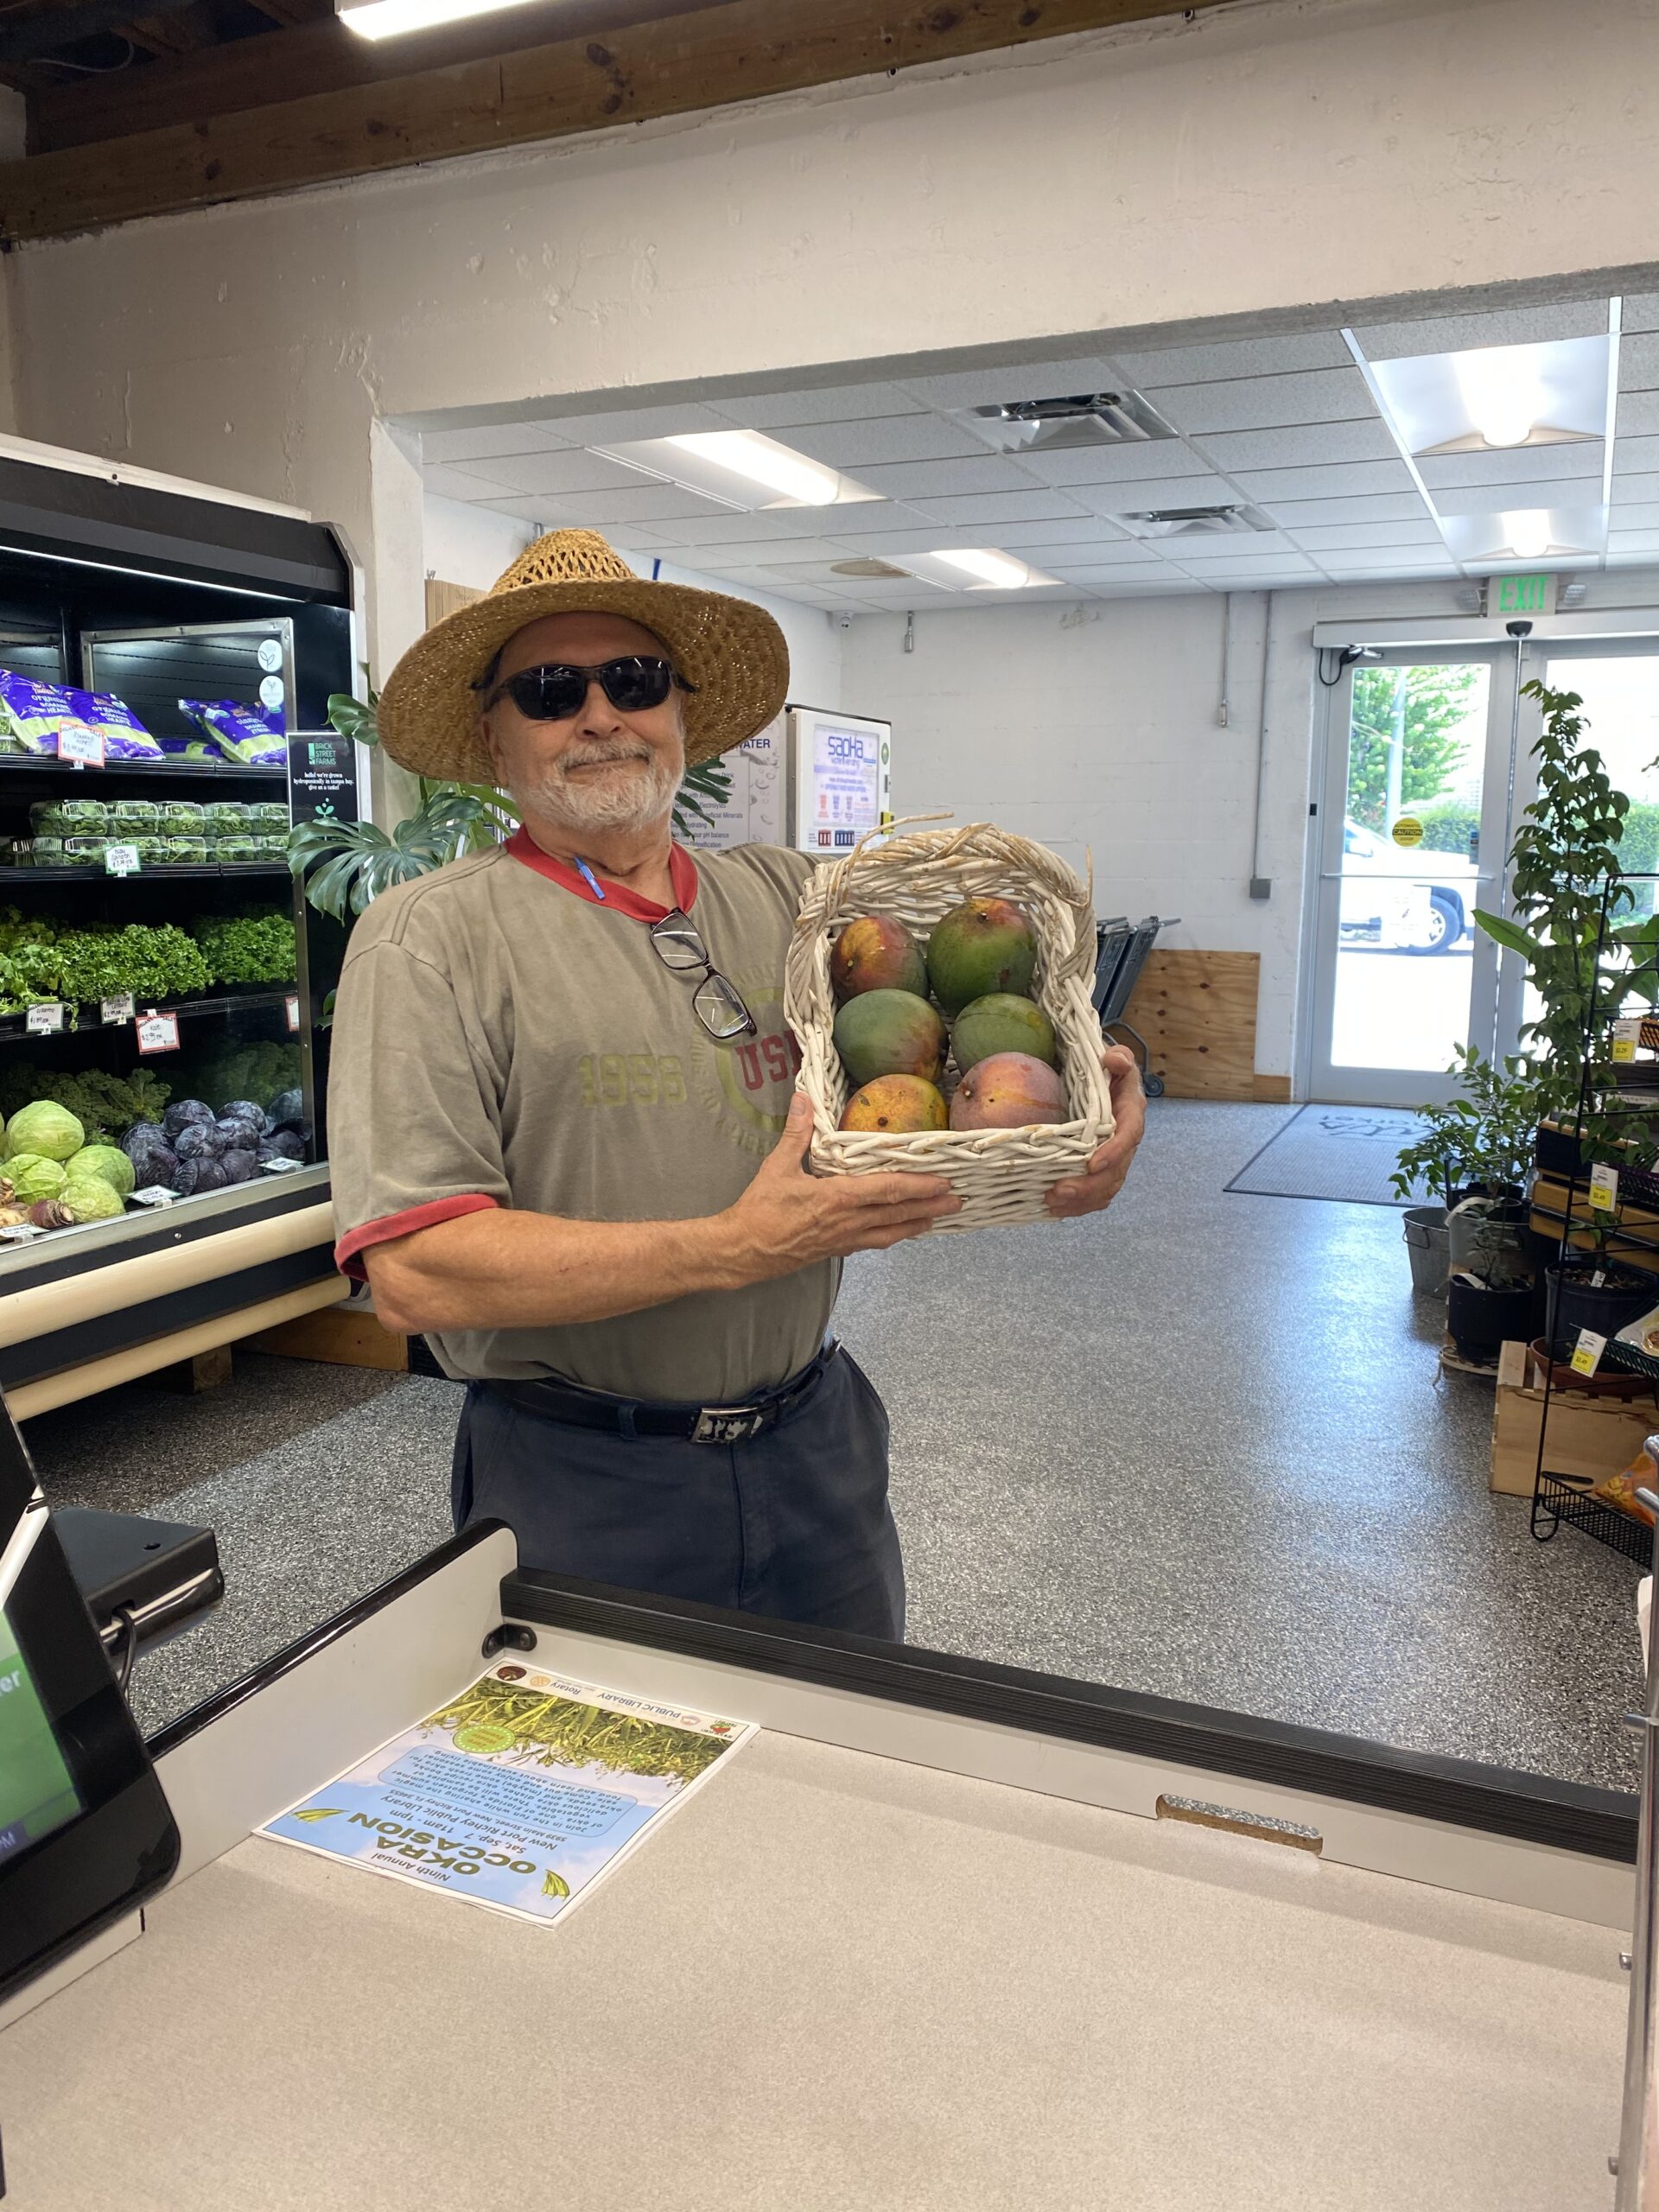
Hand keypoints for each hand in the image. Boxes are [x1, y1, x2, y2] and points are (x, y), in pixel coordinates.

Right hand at [722, 1093, 960, 1281]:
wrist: (743, 1252)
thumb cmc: (760, 1210)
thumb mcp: (777, 1167)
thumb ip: (796, 1133)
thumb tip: (803, 1098)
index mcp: (838, 1198)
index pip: (888, 1190)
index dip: (919, 1186)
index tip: (944, 1181)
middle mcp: (849, 1222)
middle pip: (899, 1214)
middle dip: (931, 1206)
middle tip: (959, 1201)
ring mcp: (845, 1239)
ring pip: (891, 1232)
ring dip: (918, 1224)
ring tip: (940, 1217)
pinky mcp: (837, 1250)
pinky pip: (874, 1242)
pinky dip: (895, 1235)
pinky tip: (903, 1232)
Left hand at [1046, 1043, 1145, 1219]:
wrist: (1107, 1084)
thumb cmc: (1109, 1072)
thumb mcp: (1116, 1059)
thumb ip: (1119, 1057)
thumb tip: (1115, 1059)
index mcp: (1131, 1115)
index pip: (1128, 1137)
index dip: (1113, 1153)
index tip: (1091, 1165)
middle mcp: (1127, 1142)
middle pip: (1115, 1173)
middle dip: (1088, 1187)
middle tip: (1058, 1191)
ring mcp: (1116, 1159)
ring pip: (1106, 1189)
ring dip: (1081, 1201)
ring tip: (1052, 1203)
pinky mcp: (1103, 1171)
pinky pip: (1096, 1195)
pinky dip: (1079, 1206)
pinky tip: (1056, 1210)